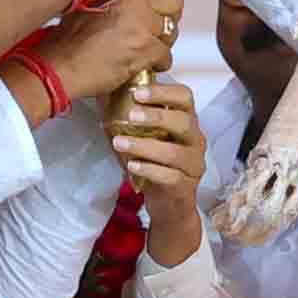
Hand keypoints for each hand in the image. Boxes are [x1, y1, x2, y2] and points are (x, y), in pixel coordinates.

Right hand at [51, 0, 184, 102]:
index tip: (158, 13)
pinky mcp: (143, 52)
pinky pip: (165, 56)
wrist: (58, 65)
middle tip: (158, 32)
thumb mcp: (89, 7)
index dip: (163, 3)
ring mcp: (142, 28)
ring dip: (162, 43)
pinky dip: (157, 64)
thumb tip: (130, 4)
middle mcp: (136, 5)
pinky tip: (142, 66)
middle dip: (169, 19)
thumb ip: (115, 2)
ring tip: (146, 51)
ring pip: (171, 32)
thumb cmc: (66, 41)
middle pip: (174, 6)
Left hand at [110, 77, 210, 259]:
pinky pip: (170, 176)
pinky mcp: (186, 186)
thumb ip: (130, 118)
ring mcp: (193, 164)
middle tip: (131, 115)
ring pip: (174, 152)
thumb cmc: (156, 165)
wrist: (169, 205)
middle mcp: (195, 140)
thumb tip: (102, 93)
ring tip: (119, 142)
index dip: (163, 91)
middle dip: (157, 116)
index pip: (185, 97)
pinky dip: (149, 169)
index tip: (137, 92)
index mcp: (187, 122)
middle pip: (184, 122)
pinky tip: (131, 166)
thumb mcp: (146, 138)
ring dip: (145, 146)